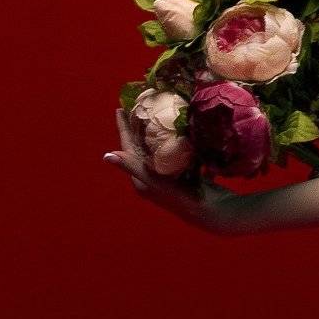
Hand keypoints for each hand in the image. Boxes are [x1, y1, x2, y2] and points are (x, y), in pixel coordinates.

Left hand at [104, 108, 239, 234]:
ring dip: (157, 131)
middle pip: (142, 146)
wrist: (212, 212)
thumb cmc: (181, 198)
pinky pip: (175, 153)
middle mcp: (152, 177)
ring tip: (157, 112)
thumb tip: (106, 156)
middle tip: (137, 106)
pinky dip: (176, 140)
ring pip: (158, 148)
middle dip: (138, 126)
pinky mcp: (184, 175)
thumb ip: (133, 168)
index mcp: (141, 179)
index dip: (123, 128)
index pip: (128, 148)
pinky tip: (182, 127)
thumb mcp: (155, 182)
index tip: (120, 108)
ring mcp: (168, 176)